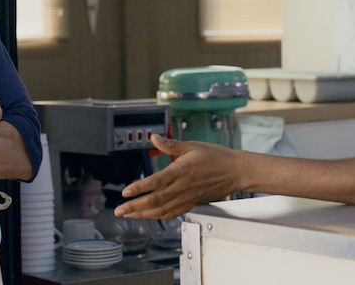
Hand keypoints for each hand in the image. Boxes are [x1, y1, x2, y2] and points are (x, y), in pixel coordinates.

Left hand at [114, 134, 242, 219]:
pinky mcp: (191, 203)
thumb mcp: (192, 146)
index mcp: (181, 170)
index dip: (139, 188)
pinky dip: (158, 216)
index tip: (125, 192)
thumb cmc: (215, 157)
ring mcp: (187, 197)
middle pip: (155, 201)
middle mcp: (182, 187)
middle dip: (135, 207)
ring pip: (162, 210)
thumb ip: (170, 144)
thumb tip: (153, 137)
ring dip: (143, 214)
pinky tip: (149, 216)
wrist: (235, 171)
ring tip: (128, 215)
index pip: (156, 182)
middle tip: (119, 210)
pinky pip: (172, 213)